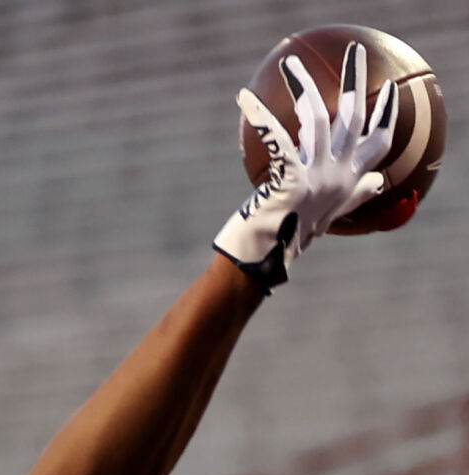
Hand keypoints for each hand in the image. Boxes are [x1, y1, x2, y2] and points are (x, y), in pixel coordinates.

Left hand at [213, 42, 397, 291]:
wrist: (262, 260)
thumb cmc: (288, 236)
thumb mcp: (330, 214)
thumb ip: (355, 194)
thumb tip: (379, 183)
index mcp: (349, 182)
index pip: (380, 142)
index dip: (386, 115)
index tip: (389, 89)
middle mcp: (339, 176)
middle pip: (354, 118)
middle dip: (356, 82)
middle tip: (354, 53)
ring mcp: (316, 178)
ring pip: (317, 120)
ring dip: (303, 88)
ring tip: (290, 64)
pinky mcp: (291, 181)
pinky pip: (276, 139)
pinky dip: (260, 116)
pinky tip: (245, 99)